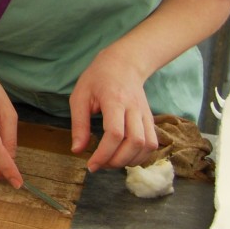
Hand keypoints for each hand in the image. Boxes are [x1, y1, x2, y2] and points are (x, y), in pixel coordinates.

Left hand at [70, 50, 158, 171]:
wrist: (124, 63)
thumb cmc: (98, 78)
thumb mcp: (79, 96)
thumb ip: (79, 124)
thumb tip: (77, 150)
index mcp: (114, 100)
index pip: (115, 133)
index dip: (104, 153)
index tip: (91, 165)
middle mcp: (134, 108)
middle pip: (135, 142)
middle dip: (116, 161)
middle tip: (99, 165)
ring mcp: (145, 114)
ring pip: (147, 145)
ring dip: (129, 161)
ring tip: (111, 162)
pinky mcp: (150, 119)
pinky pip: (152, 144)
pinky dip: (141, 156)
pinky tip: (124, 157)